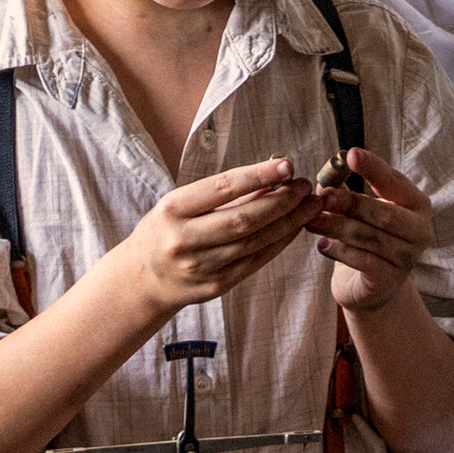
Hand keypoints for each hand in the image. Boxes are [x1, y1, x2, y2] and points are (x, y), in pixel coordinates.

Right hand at [125, 159, 319, 318]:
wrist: (143, 279)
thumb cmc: (165, 230)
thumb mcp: (181, 204)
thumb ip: (222, 193)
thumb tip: (271, 176)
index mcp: (172, 210)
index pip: (222, 189)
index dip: (258, 176)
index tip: (287, 165)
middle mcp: (184, 240)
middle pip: (243, 219)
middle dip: (281, 201)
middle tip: (306, 187)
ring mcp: (200, 267)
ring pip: (254, 242)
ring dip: (288, 222)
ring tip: (310, 205)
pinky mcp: (216, 286)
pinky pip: (255, 261)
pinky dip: (278, 243)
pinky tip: (294, 228)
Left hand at [306, 147, 435, 312]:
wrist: (374, 284)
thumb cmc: (368, 236)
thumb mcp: (360, 210)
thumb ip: (347, 189)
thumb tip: (327, 172)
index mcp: (416, 203)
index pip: (394, 181)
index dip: (373, 167)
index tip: (351, 154)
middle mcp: (419, 229)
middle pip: (384, 213)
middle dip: (351, 203)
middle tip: (322, 195)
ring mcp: (408, 257)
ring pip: (369, 237)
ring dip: (336, 226)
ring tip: (311, 220)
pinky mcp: (390, 278)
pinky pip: (363, 261)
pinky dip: (339, 251)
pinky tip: (321, 245)